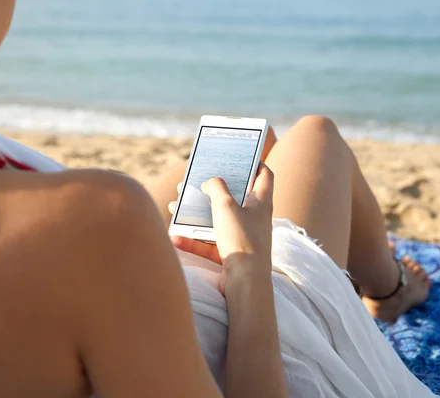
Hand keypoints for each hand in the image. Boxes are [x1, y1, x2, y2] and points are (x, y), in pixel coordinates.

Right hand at [171, 164, 273, 295]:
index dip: (255, 163)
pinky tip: (174, 237)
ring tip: (178, 206)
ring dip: (198, 214)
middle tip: (197, 181)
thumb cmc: (242, 240)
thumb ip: (216, 187)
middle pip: (235, 197)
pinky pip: (209, 244)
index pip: (264, 175)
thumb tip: (210, 181)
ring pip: (218, 220)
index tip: (240, 156)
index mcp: (261, 203)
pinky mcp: (231, 254)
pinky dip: (193, 240)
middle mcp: (254, 219)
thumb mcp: (225, 206)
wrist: (246, 283)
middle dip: (214, 189)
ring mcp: (243, 237)